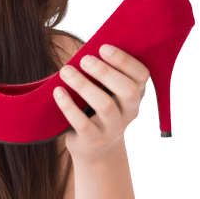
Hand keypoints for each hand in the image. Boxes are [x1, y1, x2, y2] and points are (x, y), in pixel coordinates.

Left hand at [53, 44, 150, 164]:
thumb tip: (87, 49)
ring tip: (66, 71)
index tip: (103, 48)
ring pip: (104, 105)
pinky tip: (58, 91)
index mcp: (136, 96)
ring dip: (84, 85)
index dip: (125, 61)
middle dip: (105, 72)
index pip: (142, 76)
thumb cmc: (97, 111)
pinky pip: (82, 122)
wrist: (95, 150)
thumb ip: (104, 75)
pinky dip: (68, 105)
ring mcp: (112, 129)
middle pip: (127, 90)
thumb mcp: (108, 94)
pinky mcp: (93, 140)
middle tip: (84, 59)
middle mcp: (129, 112)